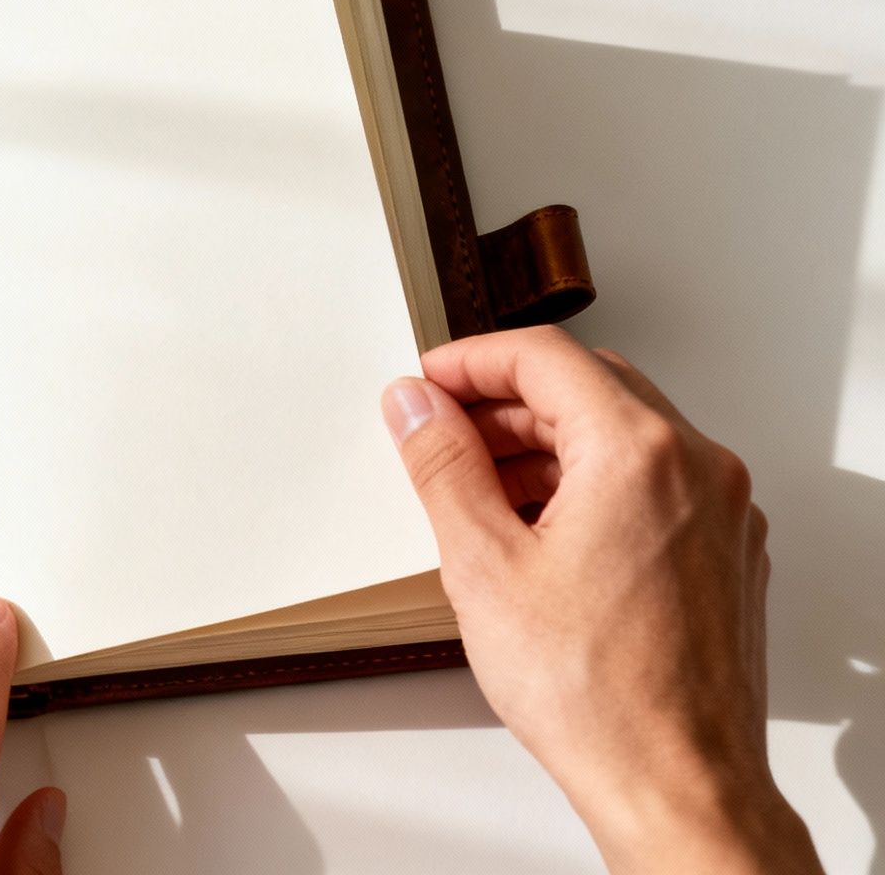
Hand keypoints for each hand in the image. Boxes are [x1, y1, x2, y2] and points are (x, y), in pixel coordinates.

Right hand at [382, 326, 819, 872]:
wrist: (676, 782)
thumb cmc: (594, 693)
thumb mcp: (482, 563)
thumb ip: (443, 465)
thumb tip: (416, 405)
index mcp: (640, 452)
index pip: (546, 359)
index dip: (471, 361)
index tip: (427, 383)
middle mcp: (698, 468)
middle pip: (591, 390)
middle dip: (505, 403)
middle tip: (440, 432)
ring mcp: (723, 512)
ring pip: (623, 437)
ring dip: (546, 448)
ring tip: (476, 491)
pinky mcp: (726, 553)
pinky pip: (653, 485)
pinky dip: (590, 485)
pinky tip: (536, 532)